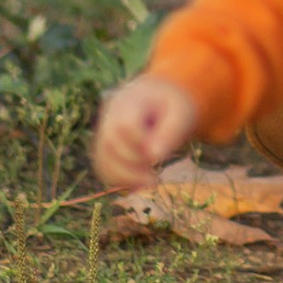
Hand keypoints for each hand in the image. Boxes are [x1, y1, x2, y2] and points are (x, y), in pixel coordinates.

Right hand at [92, 72, 200, 191]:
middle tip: (156, 172)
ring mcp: (104, 132)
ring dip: (125, 177)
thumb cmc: (172, 107)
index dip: (140, 144)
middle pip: (110, 144)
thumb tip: (153, 156)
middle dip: (134, 163)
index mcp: (130, 100)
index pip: (125, 125)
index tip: (158, 154)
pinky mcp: (104, 148)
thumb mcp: (180, 113)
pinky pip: (103, 168)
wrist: (160, 100)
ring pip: (102, 160)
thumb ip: (169, 132)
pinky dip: (119, 181)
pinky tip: (140, 183)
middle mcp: (110, 115)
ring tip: (150, 181)